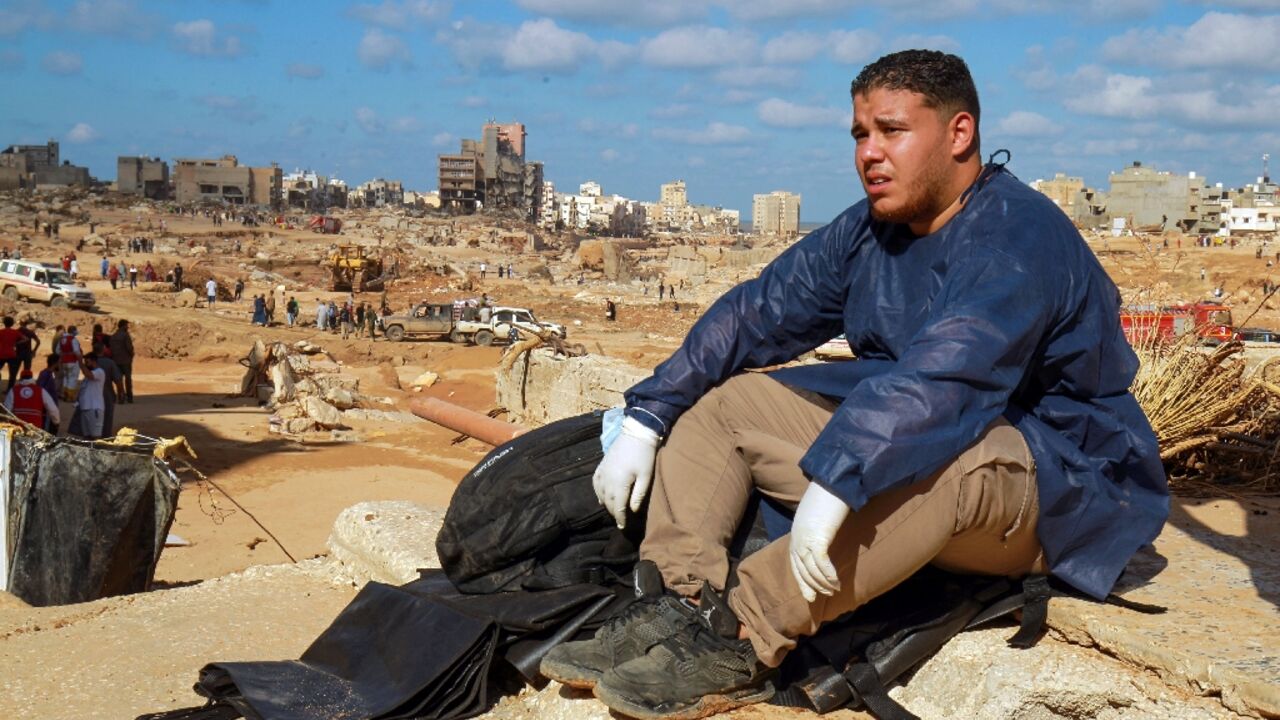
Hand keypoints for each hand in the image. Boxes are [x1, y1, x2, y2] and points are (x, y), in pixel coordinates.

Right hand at [592, 417, 659, 528]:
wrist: (636, 433)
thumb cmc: (645, 455)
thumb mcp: (646, 476)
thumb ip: (639, 494)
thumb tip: (632, 510)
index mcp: (619, 483)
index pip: (618, 506)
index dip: (620, 518)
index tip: (623, 527)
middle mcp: (607, 479)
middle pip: (608, 502)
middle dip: (614, 513)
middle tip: (620, 521)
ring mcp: (602, 472)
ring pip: (600, 494)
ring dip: (606, 504)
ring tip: (613, 511)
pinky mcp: (601, 465)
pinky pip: (595, 483)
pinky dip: (598, 492)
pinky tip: (601, 497)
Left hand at [789, 482, 850, 602]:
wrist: (832, 484)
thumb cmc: (827, 498)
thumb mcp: (817, 517)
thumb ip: (818, 529)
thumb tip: (826, 538)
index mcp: (796, 534)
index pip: (795, 563)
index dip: (802, 580)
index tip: (809, 595)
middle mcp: (797, 538)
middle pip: (802, 569)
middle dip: (811, 585)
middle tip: (822, 596)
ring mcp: (806, 539)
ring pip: (811, 570)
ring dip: (823, 583)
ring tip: (834, 590)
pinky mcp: (818, 538)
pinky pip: (821, 563)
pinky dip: (828, 575)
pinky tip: (836, 582)